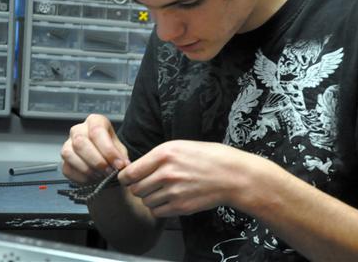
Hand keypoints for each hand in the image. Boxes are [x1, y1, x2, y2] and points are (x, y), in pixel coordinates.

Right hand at [61, 114, 129, 183]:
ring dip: (87, 169)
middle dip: (96, 160)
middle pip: (80, 142)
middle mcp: (78, 130)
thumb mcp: (120, 149)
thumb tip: (122, 165)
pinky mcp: (63, 160)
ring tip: (100, 175)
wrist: (103, 157)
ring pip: (69, 154)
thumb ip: (121, 156)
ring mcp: (68, 144)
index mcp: (94, 121)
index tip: (118, 164)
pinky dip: (80, 177)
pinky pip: (67, 168)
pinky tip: (91, 178)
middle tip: (108, 171)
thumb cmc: (110, 149)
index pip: (97, 131)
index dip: (108, 150)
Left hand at [118, 140, 261, 216]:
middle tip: (148, 184)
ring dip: (150, 198)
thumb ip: (157, 157)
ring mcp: (173, 191)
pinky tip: (170, 199)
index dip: (125, 178)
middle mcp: (166, 173)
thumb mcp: (180, 146)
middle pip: (135, 189)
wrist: (232, 175)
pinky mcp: (180, 207)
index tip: (127, 179)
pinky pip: (157, 212)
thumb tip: (138, 168)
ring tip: (163, 191)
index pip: (130, 172)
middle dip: (138, 187)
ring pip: (145, 201)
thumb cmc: (209, 157)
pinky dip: (160, 208)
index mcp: (164, 154)